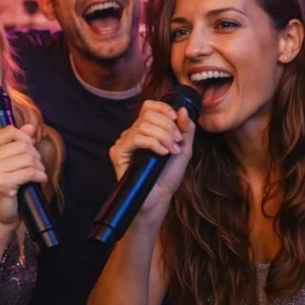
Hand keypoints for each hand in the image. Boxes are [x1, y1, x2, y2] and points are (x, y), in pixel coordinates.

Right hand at [0, 125, 46, 232]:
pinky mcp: (1, 183)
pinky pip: (30, 171)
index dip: (24, 138)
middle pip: (21, 144)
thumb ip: (16, 143)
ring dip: (38, 166)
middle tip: (35, 167)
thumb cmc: (2, 189)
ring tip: (37, 174)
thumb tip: (30, 127)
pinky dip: (40, 176)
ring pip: (28, 157)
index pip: (9, 131)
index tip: (29, 149)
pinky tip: (39, 181)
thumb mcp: (6, 162)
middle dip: (34, 155)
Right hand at [110, 101, 195, 217]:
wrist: (159, 197)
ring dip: (163, 136)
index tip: (176, 119)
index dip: (163, 108)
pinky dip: (153, 143)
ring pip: (143, 125)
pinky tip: (161, 154)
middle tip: (176, 143)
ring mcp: (124, 142)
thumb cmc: (168, 175)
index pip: (149, 106)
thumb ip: (186, 129)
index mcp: (146, 129)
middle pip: (148, 114)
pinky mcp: (118, 152)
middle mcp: (133, 133)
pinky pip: (136, 138)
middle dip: (167, 126)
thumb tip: (182, 109)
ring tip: (171, 151)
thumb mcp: (183, 148)